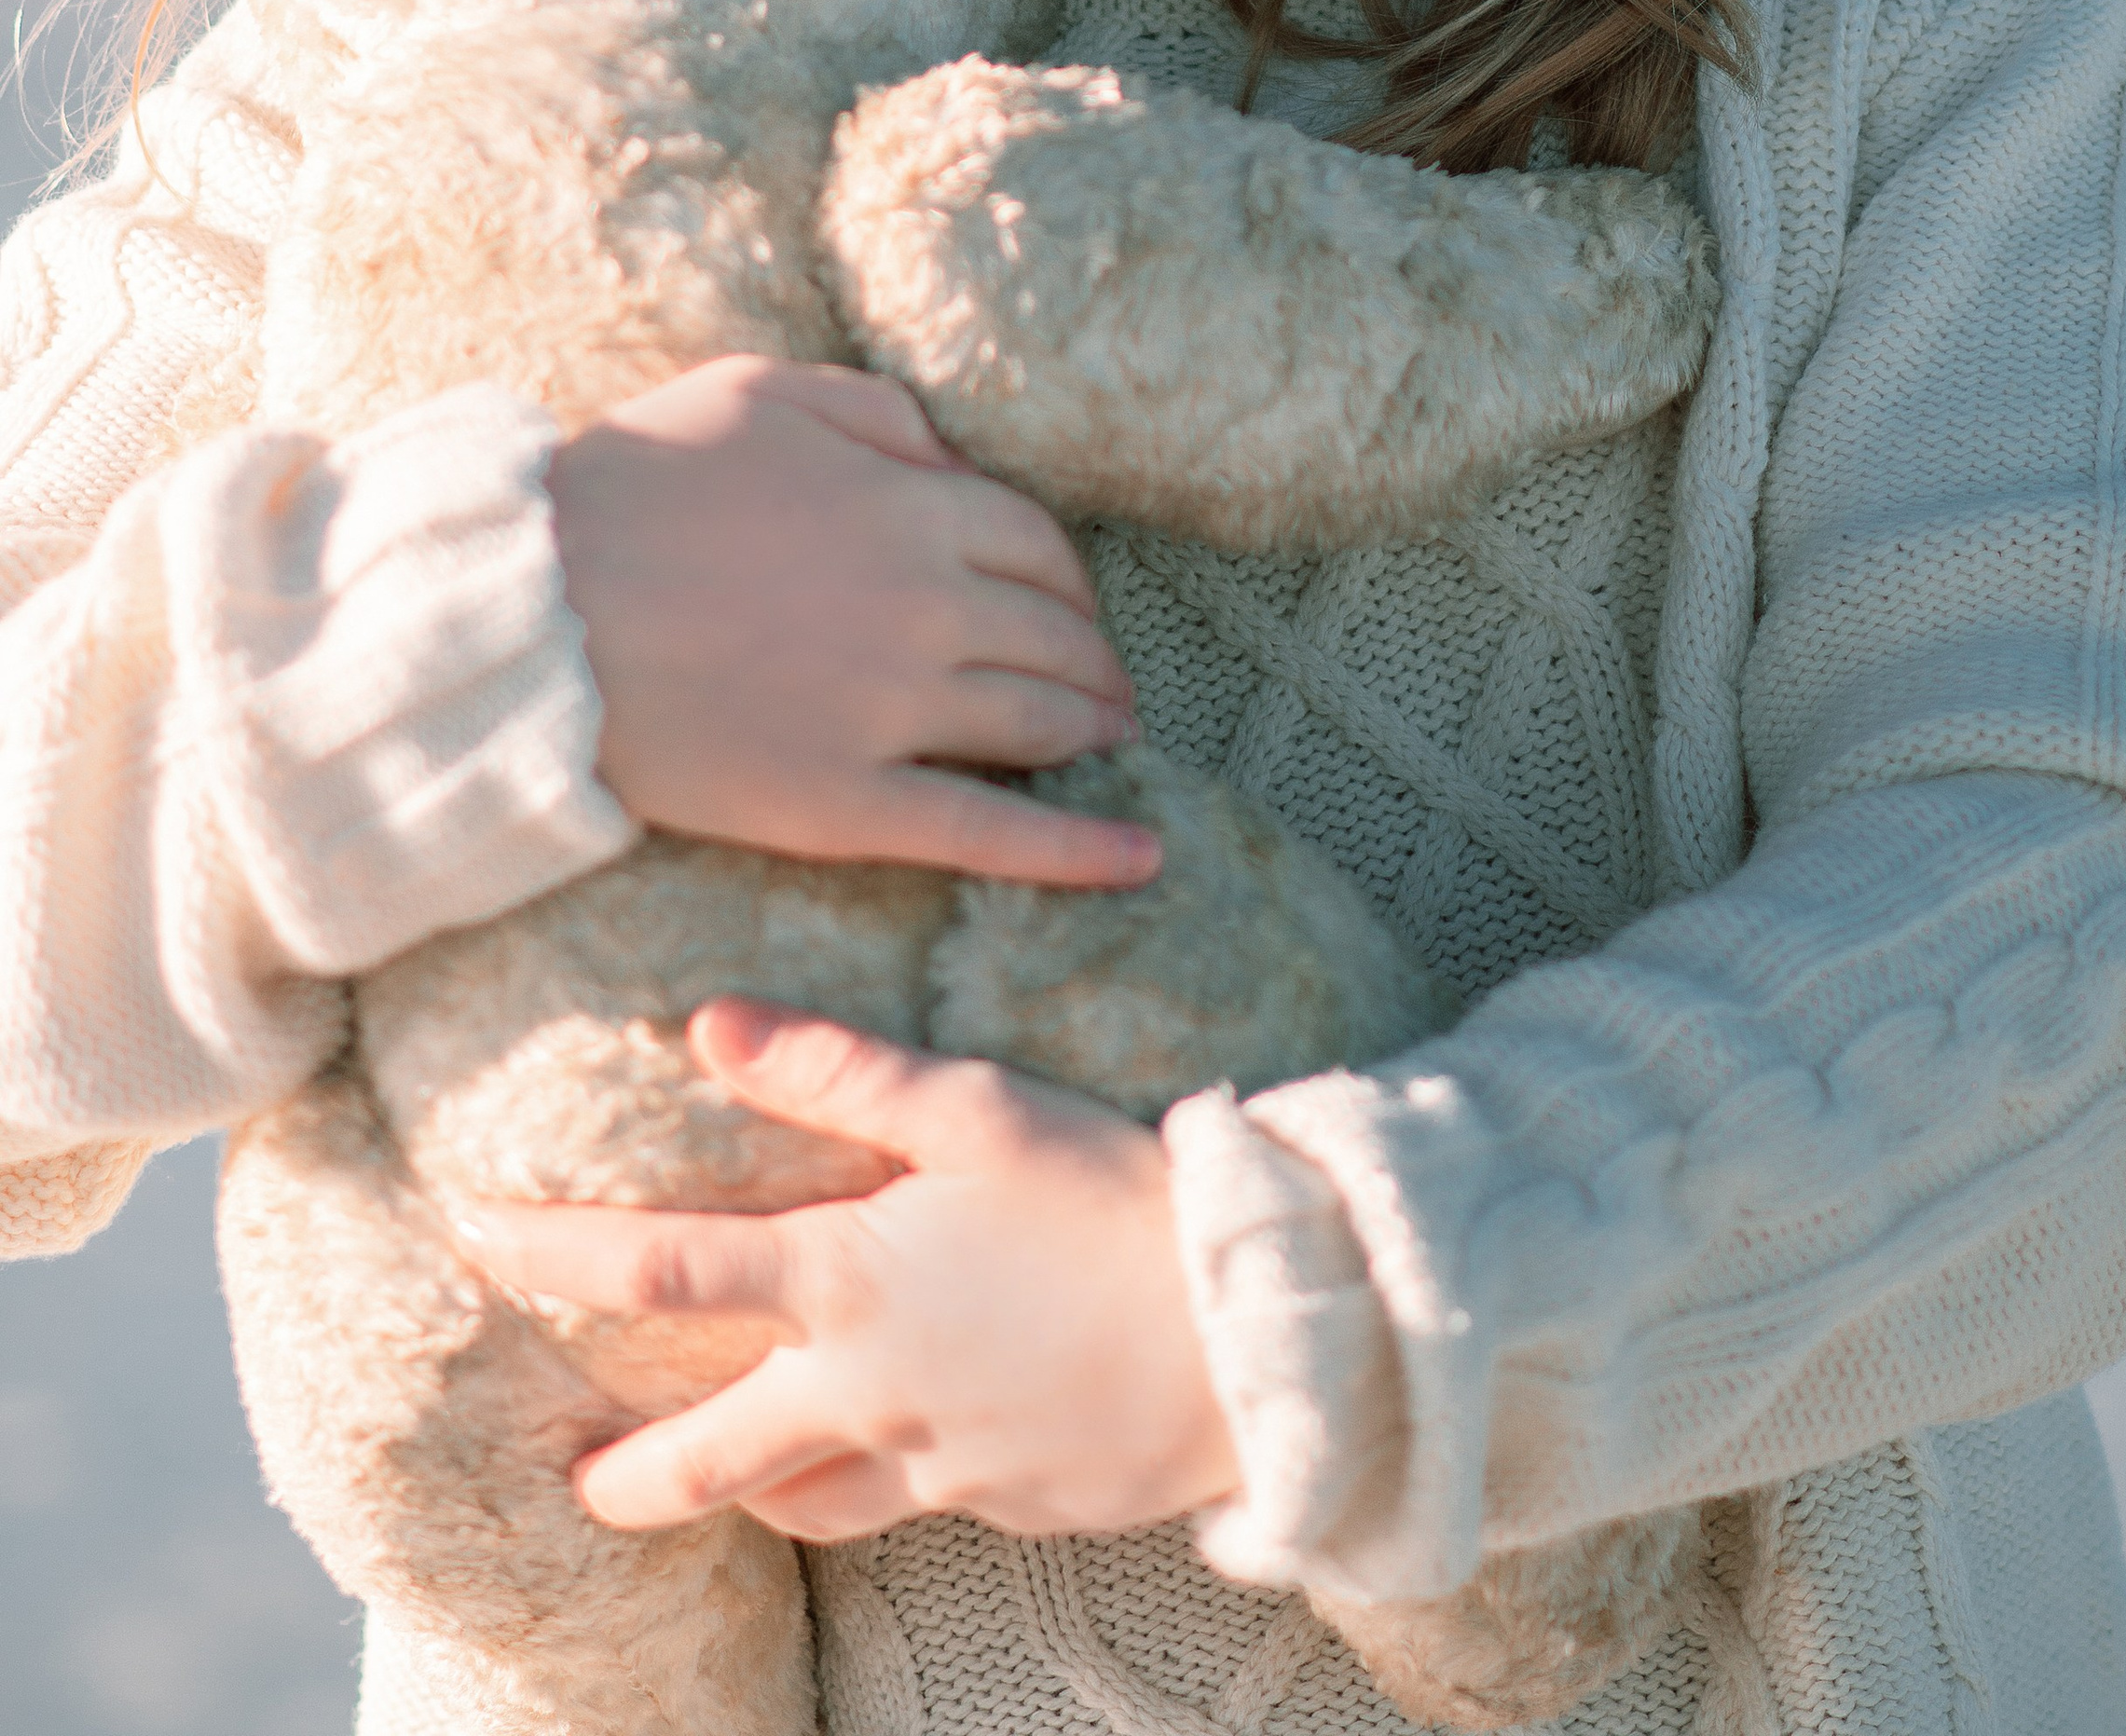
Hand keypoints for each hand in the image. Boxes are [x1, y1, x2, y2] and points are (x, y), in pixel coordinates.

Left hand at [459, 1001, 1242, 1541]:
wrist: (1246, 1336)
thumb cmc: (1109, 1197)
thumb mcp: (974, 1107)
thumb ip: (837, 1069)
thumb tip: (709, 1024)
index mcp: (846, 1281)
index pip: (660, 1270)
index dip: (555, 1253)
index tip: (476, 1239)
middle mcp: (866, 1390)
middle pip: (708, 1456)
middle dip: (629, 1476)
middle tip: (574, 1487)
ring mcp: (934, 1464)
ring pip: (808, 1501)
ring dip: (750, 1495)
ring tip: (727, 1486)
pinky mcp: (1004, 1504)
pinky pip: (918, 1501)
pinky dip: (886, 1479)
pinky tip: (912, 1445)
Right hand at [549, 358, 1158, 886]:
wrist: (530, 610)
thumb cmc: (634, 487)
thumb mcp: (762, 392)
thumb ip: (877, 412)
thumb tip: (951, 453)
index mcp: (911, 505)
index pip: (1037, 542)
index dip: (1065, 577)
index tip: (1071, 602)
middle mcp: (926, 606)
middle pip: (1053, 633)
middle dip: (1092, 656)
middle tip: (1107, 679)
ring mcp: (890, 711)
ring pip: (1037, 723)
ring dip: (1094, 728)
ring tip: (1114, 739)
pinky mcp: (845, 805)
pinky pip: (988, 831)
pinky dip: (1077, 848)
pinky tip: (1141, 858)